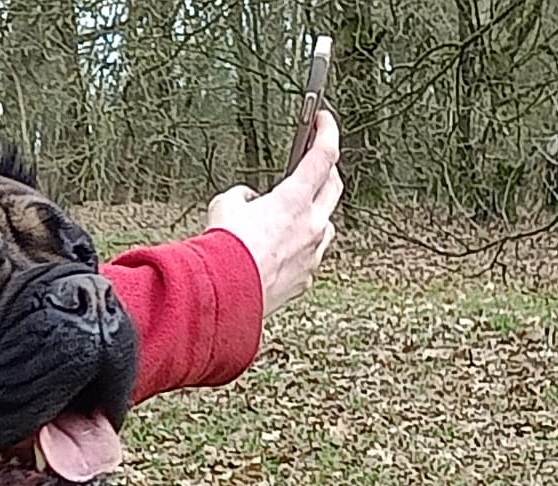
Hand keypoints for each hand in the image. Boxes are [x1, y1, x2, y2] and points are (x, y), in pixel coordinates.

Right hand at [205, 110, 342, 316]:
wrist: (223, 294)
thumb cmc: (224, 250)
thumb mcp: (224, 205)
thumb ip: (242, 196)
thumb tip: (248, 201)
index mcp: (295, 199)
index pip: (323, 154)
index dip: (326, 130)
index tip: (323, 120)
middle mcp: (312, 224)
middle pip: (334, 187)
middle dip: (327, 171)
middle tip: (316, 164)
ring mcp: (312, 253)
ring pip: (326, 225)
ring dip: (315, 215)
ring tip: (296, 216)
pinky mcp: (304, 278)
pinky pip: (310, 257)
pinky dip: (300, 249)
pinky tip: (282, 252)